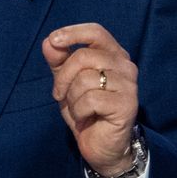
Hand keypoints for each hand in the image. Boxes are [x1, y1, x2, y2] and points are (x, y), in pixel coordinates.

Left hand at [42, 23, 138, 175]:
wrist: (101, 146)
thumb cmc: (86, 110)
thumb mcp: (67, 82)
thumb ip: (58, 60)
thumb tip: (48, 42)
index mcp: (113, 54)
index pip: (96, 31)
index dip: (73, 32)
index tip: (53, 40)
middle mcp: (125, 65)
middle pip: (84, 56)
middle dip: (63, 76)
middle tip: (59, 94)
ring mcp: (128, 85)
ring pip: (85, 78)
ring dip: (72, 97)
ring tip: (78, 108)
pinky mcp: (127, 104)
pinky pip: (91, 99)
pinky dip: (79, 110)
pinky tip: (86, 117)